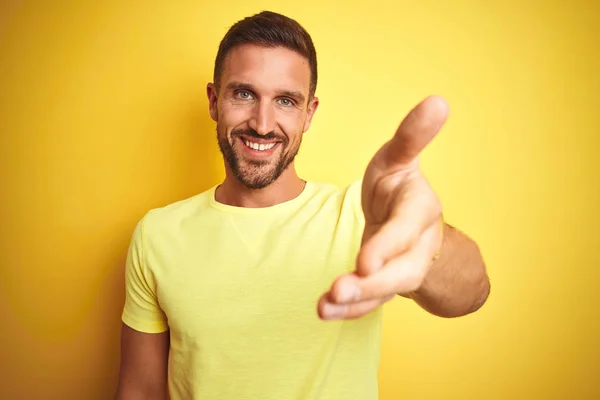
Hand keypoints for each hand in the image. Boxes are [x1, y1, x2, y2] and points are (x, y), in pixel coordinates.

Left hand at [318, 96, 448, 319]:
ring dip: (356, 301)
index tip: (365, 261)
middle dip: (371, 283)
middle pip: (401, 271)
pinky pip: (371, 300)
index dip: (389, 245)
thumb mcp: (399, 157)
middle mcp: (417, 244)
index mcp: (420, 209)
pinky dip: (349, 308)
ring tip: (324, 306)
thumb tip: (439, 100)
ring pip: (385, 291)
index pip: (407, 229)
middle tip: (338, 290)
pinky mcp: (385, 283)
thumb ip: (412, 136)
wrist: (407, 215)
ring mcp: (402, 267)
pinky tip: (325, 309)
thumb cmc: (398, 183)